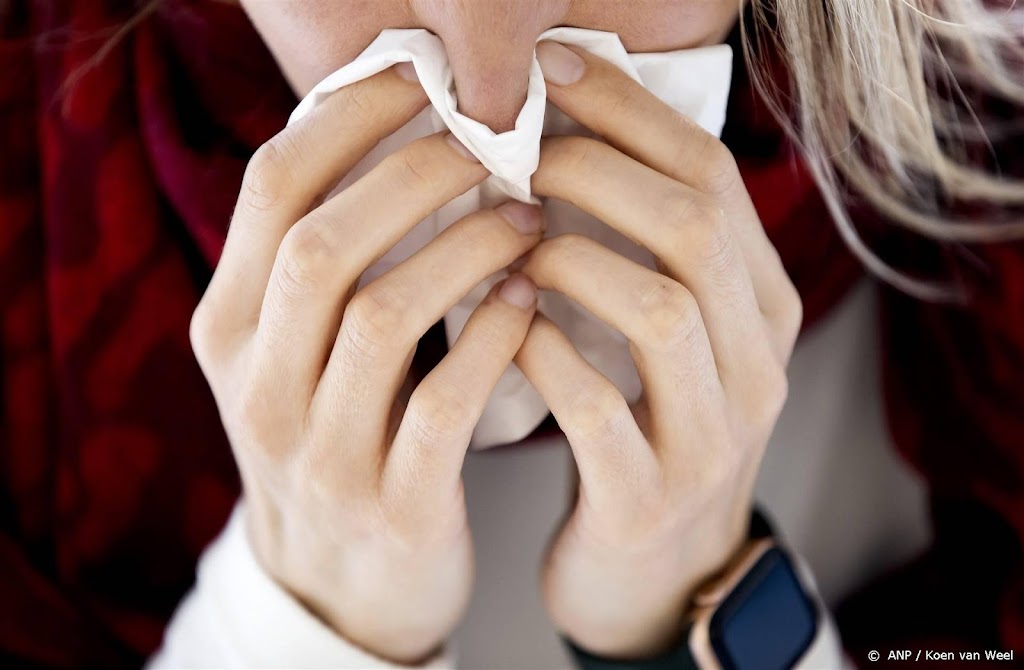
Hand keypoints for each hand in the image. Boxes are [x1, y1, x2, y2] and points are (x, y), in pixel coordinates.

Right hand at [189, 65, 544, 663]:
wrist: (340, 585)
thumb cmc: (338, 436)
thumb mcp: (298, 351)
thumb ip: (327, 261)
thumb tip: (395, 134)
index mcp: (229, 328)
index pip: (272, 189)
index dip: (351, 118)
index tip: (424, 76)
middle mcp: (256, 385)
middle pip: (324, 243)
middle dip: (418, 173)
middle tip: (497, 142)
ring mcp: (318, 451)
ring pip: (383, 316)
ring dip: (466, 249)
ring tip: (528, 214)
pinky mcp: (391, 505)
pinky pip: (442, 404)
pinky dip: (492, 340)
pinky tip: (528, 302)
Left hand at [513, 43, 803, 657]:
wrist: (653, 571)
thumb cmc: (640, 425)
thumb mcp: (661, 332)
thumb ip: (640, 247)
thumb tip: (560, 136)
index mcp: (760, 304)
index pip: (709, 176)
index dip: (628, 112)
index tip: (551, 69)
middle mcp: (756, 361)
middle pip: (693, 227)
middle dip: (594, 171)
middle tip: (512, 152)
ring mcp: (713, 434)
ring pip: (660, 312)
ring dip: (570, 259)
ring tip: (508, 242)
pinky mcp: (651, 496)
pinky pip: (599, 408)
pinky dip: (544, 355)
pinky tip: (509, 329)